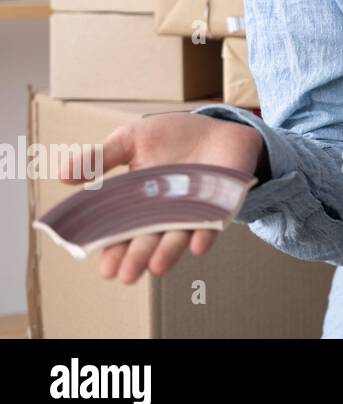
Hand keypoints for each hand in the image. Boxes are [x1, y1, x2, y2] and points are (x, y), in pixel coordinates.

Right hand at [58, 114, 264, 283]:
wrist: (218, 127)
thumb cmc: (171, 136)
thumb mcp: (130, 140)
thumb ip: (100, 158)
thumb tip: (63, 176)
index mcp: (137, 203)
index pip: (121, 231)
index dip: (113, 248)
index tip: (104, 266)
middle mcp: (164, 213)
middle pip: (147, 239)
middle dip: (137, 257)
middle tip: (125, 276)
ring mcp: (192, 211)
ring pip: (177, 237)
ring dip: (167, 253)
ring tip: (156, 268)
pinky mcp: (219, 205)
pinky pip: (212, 224)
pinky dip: (205, 235)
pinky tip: (197, 246)